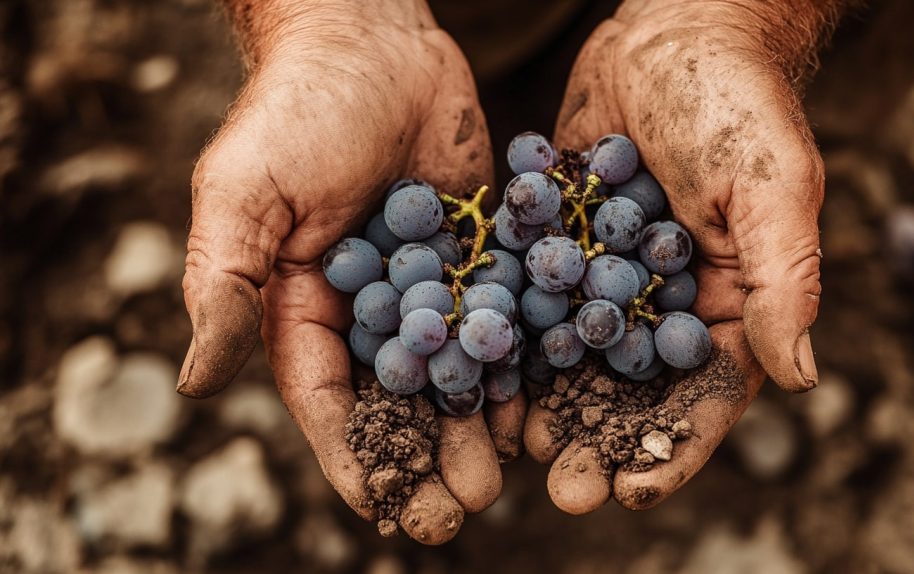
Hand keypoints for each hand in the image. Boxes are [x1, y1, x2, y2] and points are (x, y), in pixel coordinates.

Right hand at [177, 0, 523, 543]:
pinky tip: (540, 400)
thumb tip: (196, 386)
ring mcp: (430, 280)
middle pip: (400, 399)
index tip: (386, 507)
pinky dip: (518, 359)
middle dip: (428, 454)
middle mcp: (369, 305)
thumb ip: (224, 286)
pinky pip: (501, 315)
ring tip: (508, 472)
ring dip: (478, 423)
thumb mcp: (245, 196)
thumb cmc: (297, 110)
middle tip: (464, 505)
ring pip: (455, 369)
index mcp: (303, 305)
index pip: (325, 399)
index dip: (355, 456)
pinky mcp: (479, 250)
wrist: (374, 39)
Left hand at [526, 0, 831, 512]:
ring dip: (547, 405)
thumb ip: (785, 281)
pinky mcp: (559, 243)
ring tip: (512, 449)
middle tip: (563, 487)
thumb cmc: (737, 104)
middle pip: (633, 390)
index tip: (636, 489)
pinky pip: (532, 299)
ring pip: (575, 357)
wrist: (671, 34)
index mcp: (729, 301)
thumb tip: (801, 377)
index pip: (707, 392)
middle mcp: (665, 301)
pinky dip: (508, 338)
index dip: (675, 446)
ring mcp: (607, 276)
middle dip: (600, 440)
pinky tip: (477, 373)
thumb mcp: (774, 187)